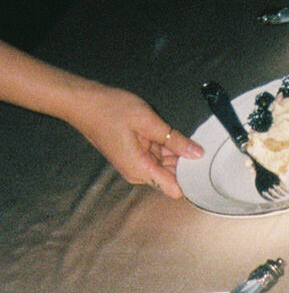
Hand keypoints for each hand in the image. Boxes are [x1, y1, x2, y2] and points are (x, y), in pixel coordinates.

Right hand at [72, 83, 203, 198]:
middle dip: (182, 163)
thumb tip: (196, 153)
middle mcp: (138, 173)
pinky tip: (163, 133)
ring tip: (171, 132)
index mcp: (141, 170)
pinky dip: (162, 147)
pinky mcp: (133, 158)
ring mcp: (135, 166)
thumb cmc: (108, 109)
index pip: (175, 190)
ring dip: (172, 152)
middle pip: (171, 177)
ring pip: (164, 166)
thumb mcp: (147, 121)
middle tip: (190, 141)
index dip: (190, 180)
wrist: (81, 103)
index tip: (202, 167)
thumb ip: (174, 139)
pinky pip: (155, 157)